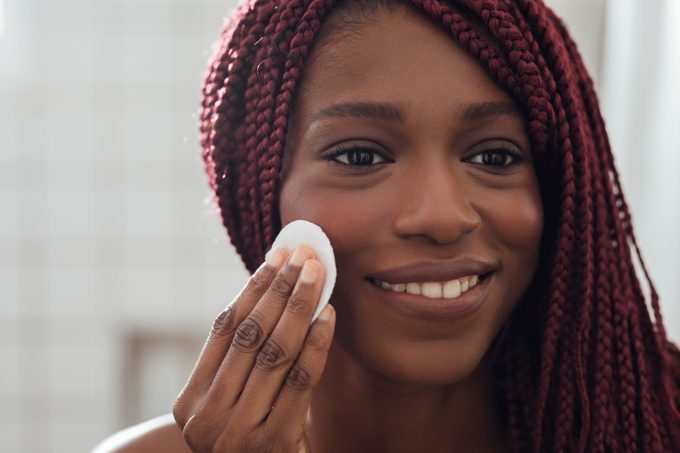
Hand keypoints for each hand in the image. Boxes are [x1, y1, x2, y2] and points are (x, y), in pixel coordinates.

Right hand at [173, 246, 335, 452]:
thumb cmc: (250, 442)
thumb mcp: (234, 407)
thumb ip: (242, 364)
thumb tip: (273, 292)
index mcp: (189, 404)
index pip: (223, 330)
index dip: (253, 289)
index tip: (276, 257)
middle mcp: (206, 419)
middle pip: (249, 335)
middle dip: (280, 289)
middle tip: (303, 255)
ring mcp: (237, 435)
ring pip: (274, 352)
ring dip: (299, 307)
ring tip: (317, 274)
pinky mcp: (274, 445)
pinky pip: (299, 380)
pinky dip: (315, 343)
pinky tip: (328, 315)